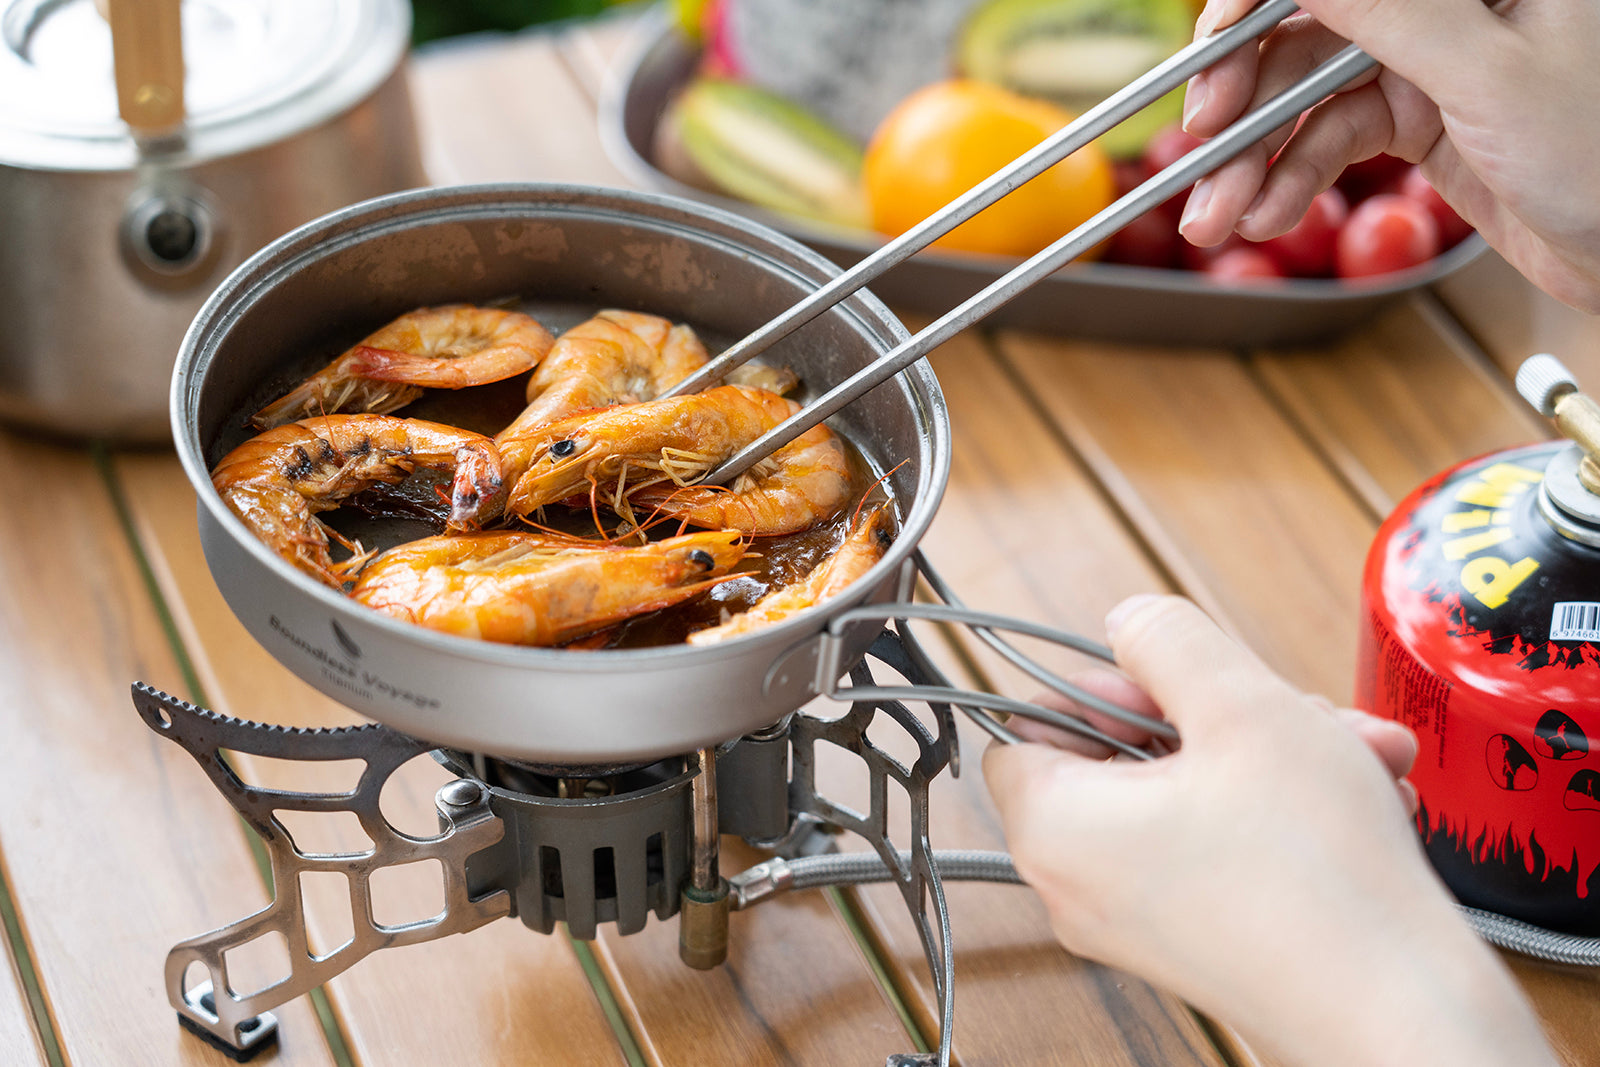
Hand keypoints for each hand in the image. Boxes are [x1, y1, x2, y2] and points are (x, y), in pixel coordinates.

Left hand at [983, 595, 1556, 1066]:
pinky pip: (1221, 844)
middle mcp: (1081, 885)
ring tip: (1354, 751)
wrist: (1404, 1014)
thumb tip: (1130, 624)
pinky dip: (1283, 809)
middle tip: (1288, 704)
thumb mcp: (1239, 705)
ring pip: (1190, 792)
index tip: (1168, 680)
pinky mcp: (1201, 941)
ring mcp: (1141, 920)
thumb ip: (1168, 640)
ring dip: (1271, 753)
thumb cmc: (1317, 878)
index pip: (1026, 725)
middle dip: (1218, 711)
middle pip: (1122, 754)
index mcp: (1054, 828)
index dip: (1099, 685)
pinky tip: (1364, 795)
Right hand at [1177, 0, 1599, 311]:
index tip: (1211, 44)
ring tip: (1216, 215)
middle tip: (1198, 141)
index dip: (1258, 0)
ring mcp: (1431, 56)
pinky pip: (1332, 137)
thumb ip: (1386, 7)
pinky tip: (1266, 213)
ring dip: (1253, 158)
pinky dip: (1292, 180)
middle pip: (1308, 25)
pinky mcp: (1420, 115)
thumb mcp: (1486, 72)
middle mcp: (1450, 0)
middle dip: (1243, 93)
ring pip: (1308, 92)